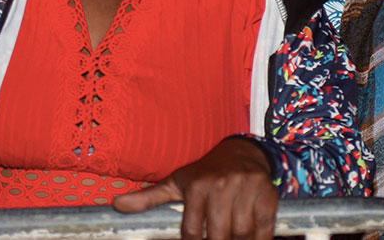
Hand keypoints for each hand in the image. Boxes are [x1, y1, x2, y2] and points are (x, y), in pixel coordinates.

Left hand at [112, 138, 277, 239]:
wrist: (241, 152)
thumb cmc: (204, 173)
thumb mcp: (175, 183)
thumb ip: (148, 198)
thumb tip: (116, 206)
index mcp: (196, 186)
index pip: (192, 232)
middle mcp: (221, 186)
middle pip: (219, 236)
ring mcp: (246, 189)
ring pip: (243, 234)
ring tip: (230, 239)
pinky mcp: (267, 194)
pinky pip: (265, 229)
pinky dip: (260, 239)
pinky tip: (251, 238)